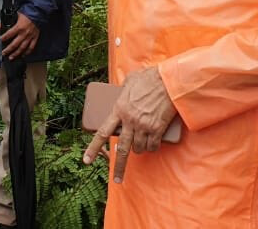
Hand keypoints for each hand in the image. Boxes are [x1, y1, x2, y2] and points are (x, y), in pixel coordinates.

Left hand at [0, 13, 38, 58]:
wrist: (38, 13)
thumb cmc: (27, 14)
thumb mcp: (15, 15)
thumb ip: (5, 21)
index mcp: (19, 27)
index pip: (9, 34)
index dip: (3, 38)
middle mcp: (24, 34)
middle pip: (15, 44)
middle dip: (8, 50)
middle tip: (3, 53)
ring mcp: (30, 37)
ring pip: (22, 48)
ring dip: (16, 53)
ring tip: (11, 57)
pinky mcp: (35, 38)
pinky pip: (31, 47)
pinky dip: (27, 52)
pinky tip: (23, 55)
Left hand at [82, 66, 177, 183]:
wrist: (170, 81)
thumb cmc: (150, 78)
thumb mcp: (130, 81)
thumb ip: (123, 91)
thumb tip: (122, 93)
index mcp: (119, 109)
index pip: (102, 133)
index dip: (93, 148)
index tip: (86, 160)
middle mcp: (130, 121)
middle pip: (121, 150)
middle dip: (119, 167)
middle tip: (117, 179)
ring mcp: (144, 126)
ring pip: (138, 149)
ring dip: (138, 150)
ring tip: (141, 143)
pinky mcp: (157, 129)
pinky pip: (152, 146)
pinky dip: (152, 147)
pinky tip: (153, 142)